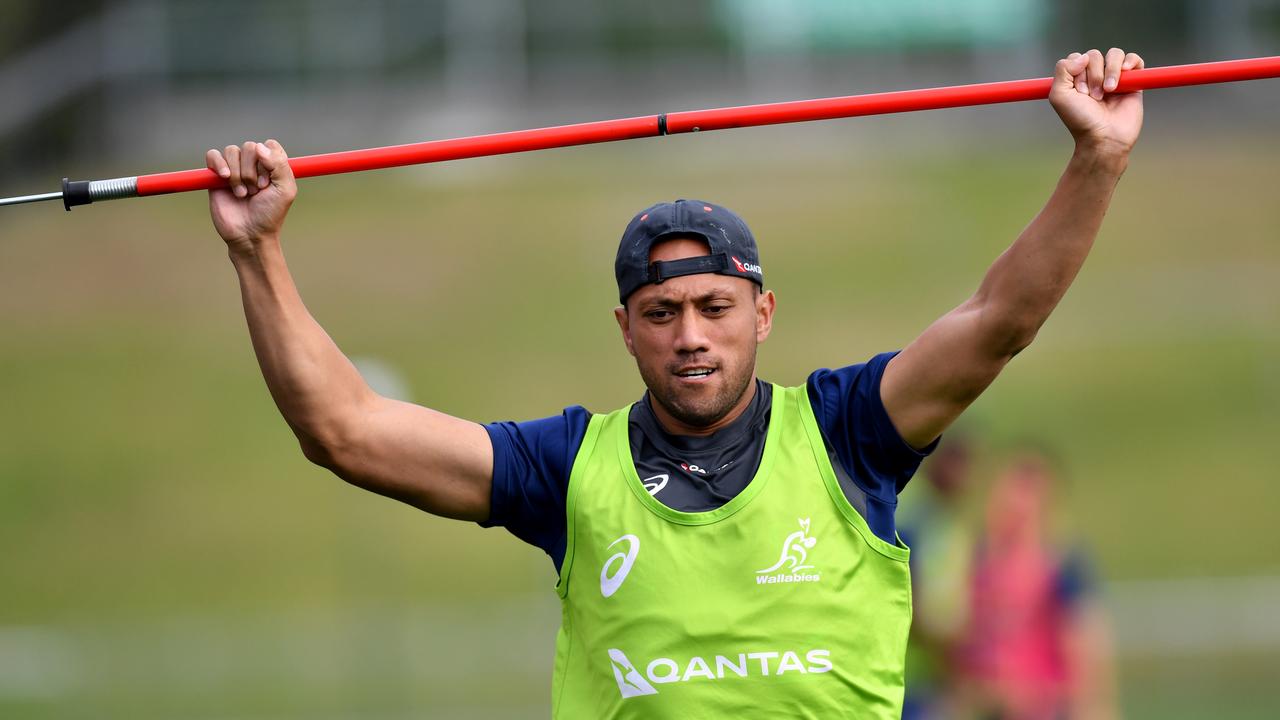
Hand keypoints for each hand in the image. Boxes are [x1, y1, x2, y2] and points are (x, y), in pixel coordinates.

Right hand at [206, 139, 296, 253]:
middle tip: (256, 192)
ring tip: (242, 194)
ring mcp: (234, 168)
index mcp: (272, 165)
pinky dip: (218, 164)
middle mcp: (253, 164)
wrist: (249, 234)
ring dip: (238, 174)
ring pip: (232, 151)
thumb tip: (259, 146)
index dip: (268, 160)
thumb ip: (279, 165)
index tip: (268, 182)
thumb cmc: (270, 214)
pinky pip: (213, 155)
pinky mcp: (216, 176)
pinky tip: (225, 178)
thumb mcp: (285, 189)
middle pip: (250, 147)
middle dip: (252, 171)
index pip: (269, 145)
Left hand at [1049, 49, 1143, 156]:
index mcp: (1076, 79)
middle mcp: (1094, 76)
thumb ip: (1062, 70)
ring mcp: (1114, 78)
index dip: (1077, 71)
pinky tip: (1125, 72)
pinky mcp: (1133, 81)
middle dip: (1092, 75)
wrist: (1104, 137)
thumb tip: (1083, 56)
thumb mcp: (1059, 95)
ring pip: (1114, 54)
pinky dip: (1130, 62)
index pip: (1077, 57)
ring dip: (1110, 71)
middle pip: (1094, 55)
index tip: (1079, 92)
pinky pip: (1134, 60)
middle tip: (1093, 96)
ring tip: (1108, 91)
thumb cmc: (1080, 120)